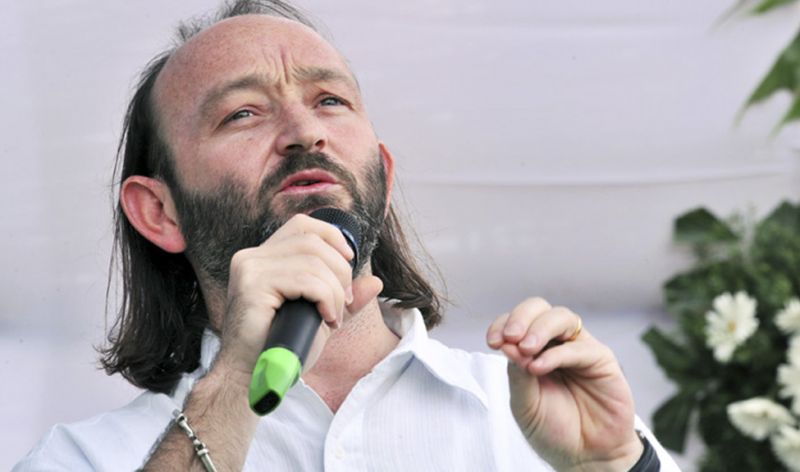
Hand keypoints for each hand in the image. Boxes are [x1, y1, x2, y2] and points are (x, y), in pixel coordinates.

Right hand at [215, 214, 371, 383]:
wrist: (251, 377)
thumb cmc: (280, 348)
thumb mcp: (319, 316)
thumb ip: (343, 297)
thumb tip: (376, 282)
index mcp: (262, 258)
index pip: (302, 225)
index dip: (332, 236)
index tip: (349, 261)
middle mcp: (252, 257)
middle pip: (312, 241)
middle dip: (340, 271)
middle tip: (343, 304)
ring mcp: (249, 269)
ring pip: (312, 262)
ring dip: (335, 290)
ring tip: (333, 316)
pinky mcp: (252, 286)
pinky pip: (305, 280)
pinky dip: (326, 298)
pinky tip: (325, 317)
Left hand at [486, 298, 642, 470]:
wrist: (585, 456)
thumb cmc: (554, 429)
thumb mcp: (524, 404)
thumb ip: (516, 374)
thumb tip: (506, 343)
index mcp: (532, 349)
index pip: (516, 322)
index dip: (502, 324)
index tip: (492, 341)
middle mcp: (555, 343)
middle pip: (538, 308)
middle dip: (520, 318)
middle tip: (509, 337)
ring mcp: (579, 348)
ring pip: (561, 317)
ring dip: (539, 328)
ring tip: (524, 350)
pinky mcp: (601, 359)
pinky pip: (578, 347)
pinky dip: (556, 354)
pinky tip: (539, 367)